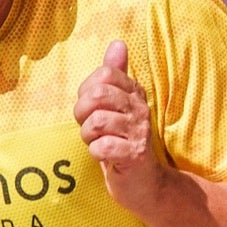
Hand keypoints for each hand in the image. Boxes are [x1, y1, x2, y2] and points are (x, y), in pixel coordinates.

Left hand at [76, 40, 158, 207]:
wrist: (144, 183)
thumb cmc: (123, 140)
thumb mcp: (118, 106)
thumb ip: (116, 75)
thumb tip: (118, 43)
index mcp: (134, 93)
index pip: (104, 75)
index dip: (87, 92)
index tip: (93, 108)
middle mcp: (140, 109)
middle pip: (97, 96)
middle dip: (82, 113)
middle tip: (90, 127)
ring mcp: (139, 132)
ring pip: (96, 122)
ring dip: (87, 136)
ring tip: (98, 142)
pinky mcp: (134, 155)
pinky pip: (102, 146)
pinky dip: (96, 153)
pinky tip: (105, 156)